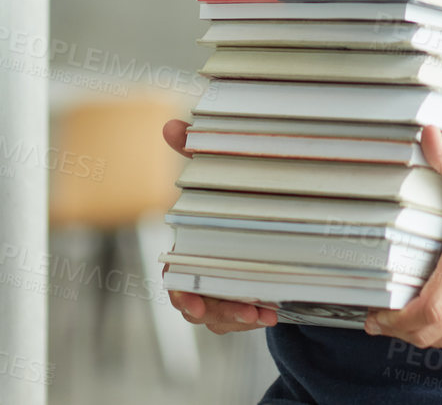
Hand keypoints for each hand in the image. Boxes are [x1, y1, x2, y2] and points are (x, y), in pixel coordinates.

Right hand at [161, 118, 278, 332]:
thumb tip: (171, 124)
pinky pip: (237, 317)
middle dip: (219, 312)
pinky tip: (270, 310)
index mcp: (185, 250)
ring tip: (262, 311)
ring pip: (220, 316)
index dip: (182, 292)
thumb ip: (191, 151)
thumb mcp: (209, 173)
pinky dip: (252, 315)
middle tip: (242, 312)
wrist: (250, 220)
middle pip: (198, 306)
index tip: (192, 301)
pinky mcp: (235, 301)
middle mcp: (196, 276)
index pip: (175, 277)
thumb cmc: (220, 196)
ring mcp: (215, 292)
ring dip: (239, 315)